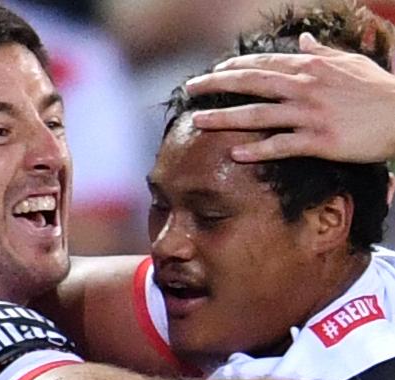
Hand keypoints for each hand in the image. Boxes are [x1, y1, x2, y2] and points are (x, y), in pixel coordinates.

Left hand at [185, 33, 394, 162]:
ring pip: (258, 115)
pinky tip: (235, 153)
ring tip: (198, 121)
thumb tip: (301, 38)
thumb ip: (320, 51)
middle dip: (216, 85)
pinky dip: (257, 150)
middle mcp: (304, 87)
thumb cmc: (377, 88)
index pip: (263, 64)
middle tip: (190, 88)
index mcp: (310, 67)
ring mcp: (310, 114)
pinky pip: (281, 145)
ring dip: (225, 117)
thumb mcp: (349, 62)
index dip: (234, 67)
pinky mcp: (319, 140)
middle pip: (251, 83)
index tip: (212, 72)